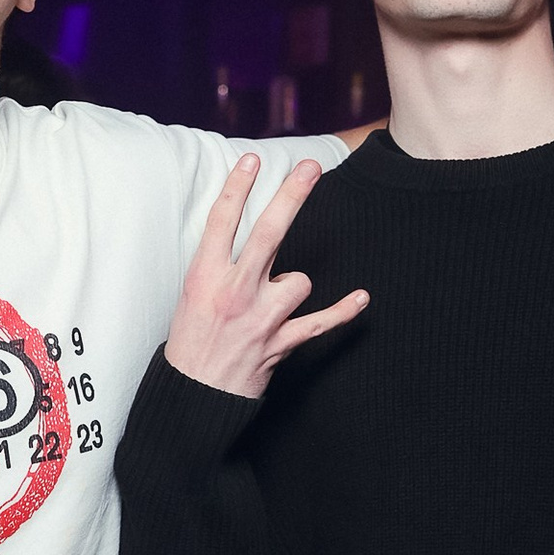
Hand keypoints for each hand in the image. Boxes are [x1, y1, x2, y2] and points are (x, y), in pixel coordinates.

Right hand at [165, 158, 367, 399]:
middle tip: (309, 167)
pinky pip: (319, 323)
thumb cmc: (193, 339)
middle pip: (267, 234)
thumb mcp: (192, 293)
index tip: (252, 160)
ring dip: (291, 287)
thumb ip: (218, 262)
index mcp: (204, 277)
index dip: (237, 187)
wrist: (193, 394)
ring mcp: (259, 319)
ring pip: (298, 281)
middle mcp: (233, 293)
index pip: (221, 222)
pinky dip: (341, 312)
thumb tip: (247, 229)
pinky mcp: (279, 344)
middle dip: (290, 197)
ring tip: (271, 306)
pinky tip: (361, 298)